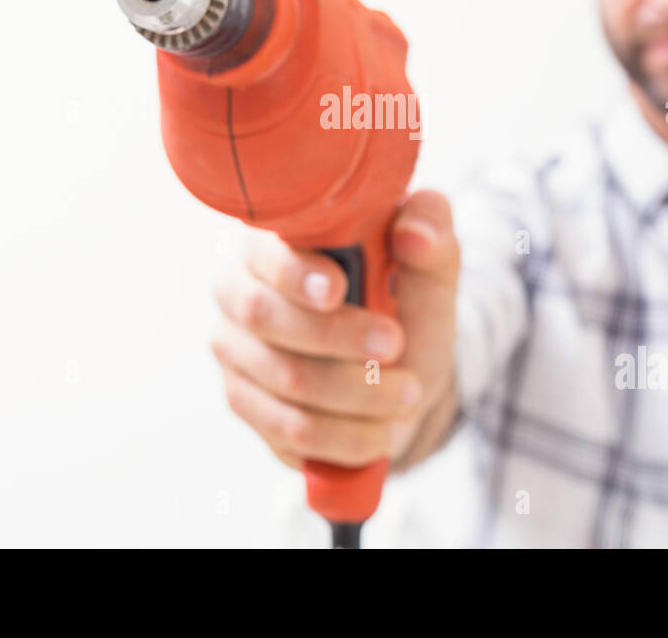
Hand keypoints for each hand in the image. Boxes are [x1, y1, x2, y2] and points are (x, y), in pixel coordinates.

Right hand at [210, 190, 459, 470]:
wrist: (402, 372)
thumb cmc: (405, 305)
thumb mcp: (430, 267)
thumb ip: (431, 232)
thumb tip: (414, 233)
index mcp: (276, 242)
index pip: (265, 252)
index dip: (295, 272)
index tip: (338, 288)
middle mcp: (239, 292)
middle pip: (263, 315)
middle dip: (337, 336)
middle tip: (396, 344)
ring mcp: (236, 352)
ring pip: (286, 379)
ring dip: (358, 393)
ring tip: (407, 393)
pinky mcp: (246, 405)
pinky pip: (291, 429)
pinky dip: (347, 435)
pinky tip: (383, 429)